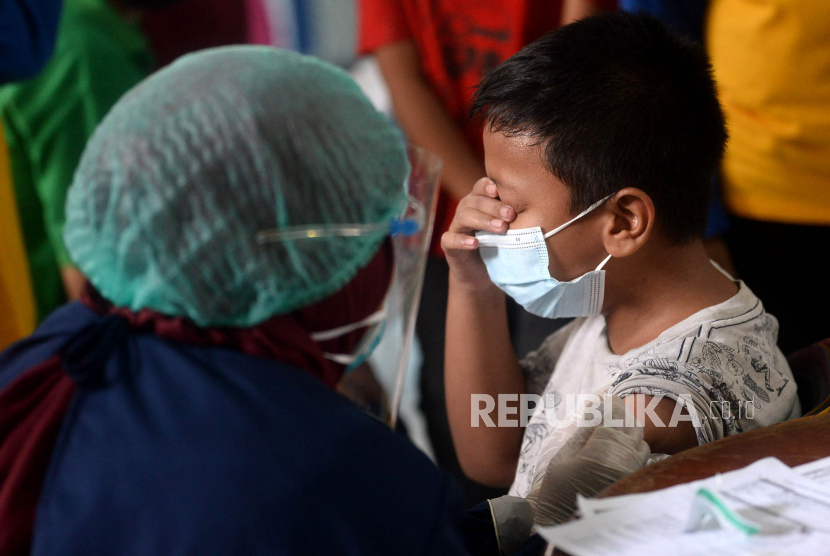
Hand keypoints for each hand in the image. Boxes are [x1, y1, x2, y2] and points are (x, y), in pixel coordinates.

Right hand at [441, 177, 514, 290]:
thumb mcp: (509, 230)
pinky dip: (461, 240)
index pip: (482, 187)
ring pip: (464, 216)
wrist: (482, 275)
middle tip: (511, 215)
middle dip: (494, 206)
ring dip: (482, 220)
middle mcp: (466, 210)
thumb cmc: (499, 247)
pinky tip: (475, 243)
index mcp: (480, 202)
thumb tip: (539, 206)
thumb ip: (515, 217)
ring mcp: (456, 227)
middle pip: (475, 201)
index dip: (489, 186)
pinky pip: (450, 239)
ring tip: (500, 229)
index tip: (501, 191)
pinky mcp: (448, 245)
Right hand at [526, 396, 649, 525]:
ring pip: (639, 440)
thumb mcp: (563, 458)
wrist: (567, 527)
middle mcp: (625, 460)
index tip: (605, 397)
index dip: (611, 403)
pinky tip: (618, 447)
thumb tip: (594, 409)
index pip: (615, 416)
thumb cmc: (558, 493)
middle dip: (621, 414)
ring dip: (628, 430)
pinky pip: (641, 455)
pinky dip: (632, 445)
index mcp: (603, 451)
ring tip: (611, 429)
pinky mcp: (637, 483)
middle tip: (608, 410)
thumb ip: (583, 432)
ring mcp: (634, 472)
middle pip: (632, 425)